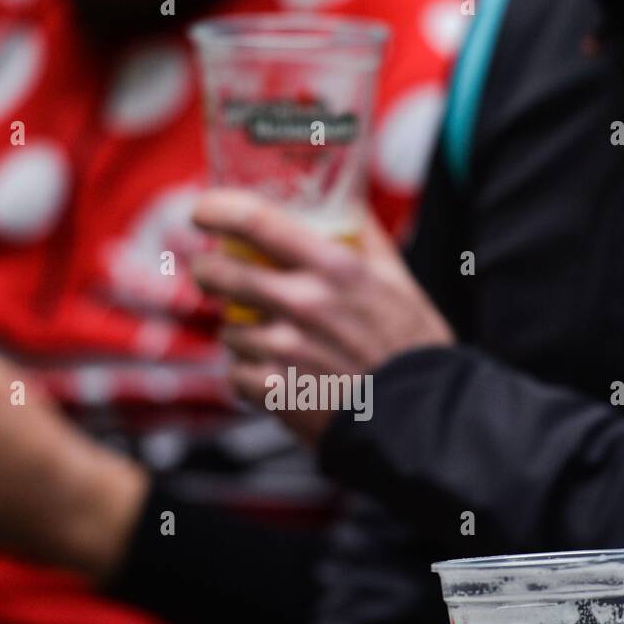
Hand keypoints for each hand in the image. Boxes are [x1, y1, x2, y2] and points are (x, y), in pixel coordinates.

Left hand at [191, 189, 453, 443]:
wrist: (420, 421)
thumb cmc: (413, 350)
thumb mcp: (399, 283)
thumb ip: (366, 240)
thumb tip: (347, 202)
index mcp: (335, 268)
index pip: (257, 221)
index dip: (217, 209)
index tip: (203, 212)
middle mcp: (304, 303)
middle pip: (220, 273)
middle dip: (207, 270)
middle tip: (212, 273)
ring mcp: (285, 349)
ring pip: (229, 329)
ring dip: (242, 333)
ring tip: (276, 344)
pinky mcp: (274, 391)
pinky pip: (235, 375)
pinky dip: (250, 378)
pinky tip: (279, 379)